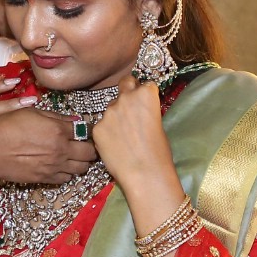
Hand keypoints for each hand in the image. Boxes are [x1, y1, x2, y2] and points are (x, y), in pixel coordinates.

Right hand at [0, 106, 96, 185]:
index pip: (86, 131)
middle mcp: (61, 150)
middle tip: (84, 144)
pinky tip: (61, 166)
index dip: (88, 130)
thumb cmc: (6, 127)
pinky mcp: (45, 179)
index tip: (86, 130)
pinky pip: (66, 179)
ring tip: (75, 156)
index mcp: (59, 130)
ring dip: (82, 162)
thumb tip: (74, 120)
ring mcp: (55, 167)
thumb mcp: (31, 112)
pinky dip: (68, 173)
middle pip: (90, 153)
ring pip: (82, 169)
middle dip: (90, 148)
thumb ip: (55, 116)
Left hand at [90, 75, 176, 200]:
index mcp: (146, 94)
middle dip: (127, 91)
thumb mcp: (158, 124)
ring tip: (123, 137)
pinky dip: (106, 132)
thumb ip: (146, 110)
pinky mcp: (97, 127)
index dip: (144, 93)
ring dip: (116, 116)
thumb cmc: (159, 152)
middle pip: (124, 85)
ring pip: (111, 108)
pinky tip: (114, 146)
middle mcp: (125, 97)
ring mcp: (108, 112)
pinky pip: (101, 125)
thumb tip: (139, 111)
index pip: (144, 83)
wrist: (144, 173)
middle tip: (130, 109)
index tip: (144, 102)